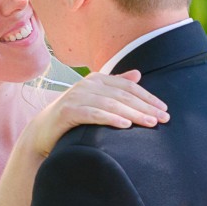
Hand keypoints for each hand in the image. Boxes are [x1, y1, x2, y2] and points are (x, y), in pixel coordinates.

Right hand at [26, 70, 169, 157]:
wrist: (42, 131)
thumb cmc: (73, 115)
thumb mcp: (95, 98)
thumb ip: (115, 86)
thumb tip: (138, 74)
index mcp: (96, 79)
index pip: (127, 86)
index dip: (147, 97)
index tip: (164, 109)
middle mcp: (86, 85)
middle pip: (122, 95)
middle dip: (145, 107)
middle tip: (163, 119)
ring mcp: (75, 97)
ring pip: (110, 104)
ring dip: (133, 113)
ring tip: (150, 123)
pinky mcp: (67, 111)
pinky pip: (92, 114)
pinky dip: (110, 118)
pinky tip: (124, 125)